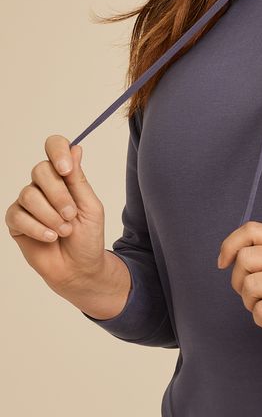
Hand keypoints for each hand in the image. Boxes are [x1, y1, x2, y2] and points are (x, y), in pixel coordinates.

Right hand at [6, 135, 106, 290]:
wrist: (79, 268)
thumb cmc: (88, 237)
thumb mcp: (90, 207)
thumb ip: (79, 180)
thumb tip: (75, 148)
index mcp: (64, 176)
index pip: (54, 148)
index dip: (57, 152)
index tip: (66, 170)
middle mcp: (43, 185)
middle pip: (40, 170)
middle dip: (59, 195)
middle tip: (71, 215)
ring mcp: (27, 203)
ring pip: (29, 195)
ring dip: (50, 215)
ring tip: (64, 230)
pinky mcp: (16, 221)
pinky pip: (18, 216)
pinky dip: (37, 228)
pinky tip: (50, 237)